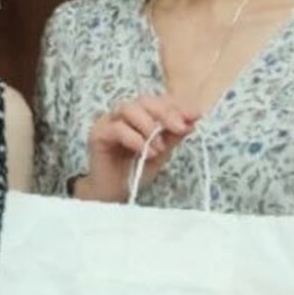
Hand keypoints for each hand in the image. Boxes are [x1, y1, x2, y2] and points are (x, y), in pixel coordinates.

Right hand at [81, 94, 198, 202]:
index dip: (177, 105)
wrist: (115, 194)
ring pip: (129, 109)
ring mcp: (108, 121)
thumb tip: (192, 120)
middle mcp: (123, 114)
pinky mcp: (97, 134)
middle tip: (181, 128)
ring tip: (159, 147)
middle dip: (165, 112)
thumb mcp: (162, 151)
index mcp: (140, 114)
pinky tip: (147, 153)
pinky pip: (117, 128)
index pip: (158, 100)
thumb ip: (174, 135)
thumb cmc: (136, 170)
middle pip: (144, 100)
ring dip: (149, 125)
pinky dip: (135, 139)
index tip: (196, 115)